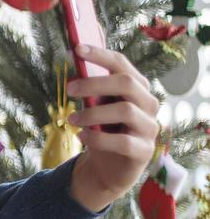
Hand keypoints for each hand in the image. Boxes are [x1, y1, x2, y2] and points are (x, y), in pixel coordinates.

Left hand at [64, 43, 160, 212]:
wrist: (108, 169)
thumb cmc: (102, 132)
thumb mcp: (94, 109)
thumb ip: (90, 93)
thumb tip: (73, 73)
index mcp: (136, 88)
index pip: (122, 64)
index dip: (100, 55)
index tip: (76, 48)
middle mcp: (148, 104)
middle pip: (126, 83)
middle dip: (94, 83)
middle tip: (69, 89)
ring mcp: (149, 128)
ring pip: (125, 111)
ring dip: (92, 113)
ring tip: (71, 119)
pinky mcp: (143, 151)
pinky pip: (123, 142)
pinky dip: (98, 138)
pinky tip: (82, 137)